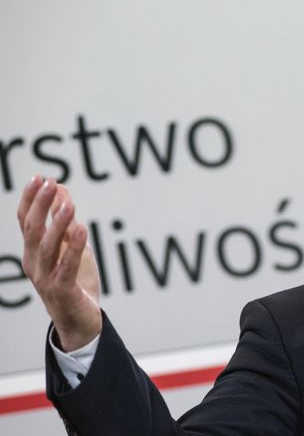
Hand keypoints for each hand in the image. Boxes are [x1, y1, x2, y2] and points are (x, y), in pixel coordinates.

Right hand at [18, 176, 101, 350]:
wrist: (81, 322)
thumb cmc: (75, 282)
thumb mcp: (71, 247)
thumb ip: (65, 222)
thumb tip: (62, 190)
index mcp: (33, 252)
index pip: (26, 222)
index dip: (31, 199)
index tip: (40, 178)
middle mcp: (34, 264)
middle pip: (32, 230)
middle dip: (40, 206)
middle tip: (51, 184)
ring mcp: (46, 278)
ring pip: (47, 247)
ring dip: (57, 223)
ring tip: (68, 204)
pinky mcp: (62, 291)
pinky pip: (66, 267)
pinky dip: (73, 248)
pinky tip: (81, 229)